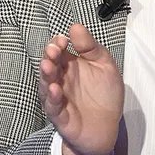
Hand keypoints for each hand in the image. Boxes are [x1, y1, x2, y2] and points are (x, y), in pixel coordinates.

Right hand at [39, 24, 123, 154]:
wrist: (107, 128)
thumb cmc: (104, 94)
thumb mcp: (105, 65)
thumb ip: (91, 47)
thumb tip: (76, 26)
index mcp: (70, 65)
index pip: (59, 50)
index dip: (58, 44)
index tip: (63, 39)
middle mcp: (61, 79)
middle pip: (51, 65)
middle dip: (50, 56)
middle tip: (53, 50)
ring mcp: (58, 97)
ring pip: (47, 84)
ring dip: (46, 74)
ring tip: (48, 65)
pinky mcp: (60, 116)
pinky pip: (53, 106)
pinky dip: (52, 98)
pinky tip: (55, 89)